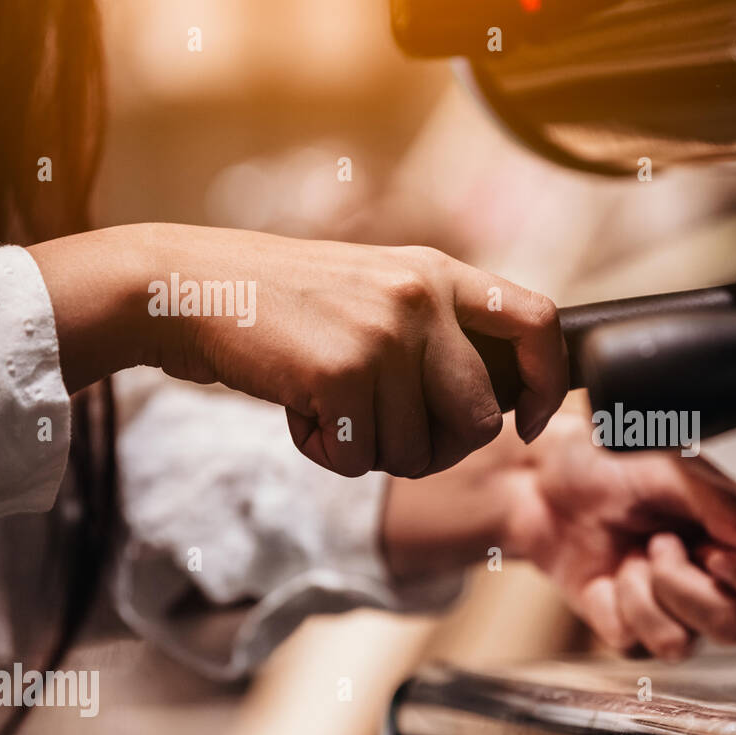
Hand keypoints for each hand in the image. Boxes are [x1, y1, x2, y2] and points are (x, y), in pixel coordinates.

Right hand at [30, 224, 565, 476]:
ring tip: (328, 407)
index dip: (546, 384)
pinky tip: (299, 411)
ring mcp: (384, 333)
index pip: (538, 323)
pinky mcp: (341, 371)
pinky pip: (361, 460)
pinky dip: (328, 453)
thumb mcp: (379, 292)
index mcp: (440, 274)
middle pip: (480, 421)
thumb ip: (439, 333)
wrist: (188, 289)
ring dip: (371, 451)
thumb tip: (500, 407)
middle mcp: (423, 298)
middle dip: (439, 451)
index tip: (526, 422)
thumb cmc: (289, 306)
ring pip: (418, 452)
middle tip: (389, 436)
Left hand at [381, 407, 735, 658]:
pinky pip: (637, 643)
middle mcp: (711, 579)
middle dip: (688, 587)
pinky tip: (612, 573)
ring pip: (684, 642)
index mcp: (734, 537)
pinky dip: (618, 604)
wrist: (544, 483)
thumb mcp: (671, 467)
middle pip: (733, 626)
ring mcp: (672, 609)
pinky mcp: (630, 629)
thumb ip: (720, 501)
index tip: (715, 554)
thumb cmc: (609, 465)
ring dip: (647, 593)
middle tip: (660, 544)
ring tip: (633, 554)